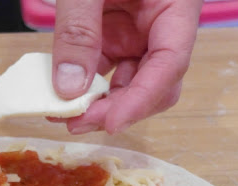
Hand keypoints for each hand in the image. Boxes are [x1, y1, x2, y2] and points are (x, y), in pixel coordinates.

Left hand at [52, 0, 201, 133]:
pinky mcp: (114, 36)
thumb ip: (78, 29)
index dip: (142, 99)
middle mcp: (160, 26)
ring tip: (63, 115)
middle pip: (153, 84)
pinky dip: (85, 87)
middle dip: (118, 109)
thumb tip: (69, 89)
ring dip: (99, 105)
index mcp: (174, 5)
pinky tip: (62, 97)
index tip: (111, 122)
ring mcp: (137, 34)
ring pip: (128, 84)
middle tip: (77, 122)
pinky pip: (104, 70)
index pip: (170, 63)